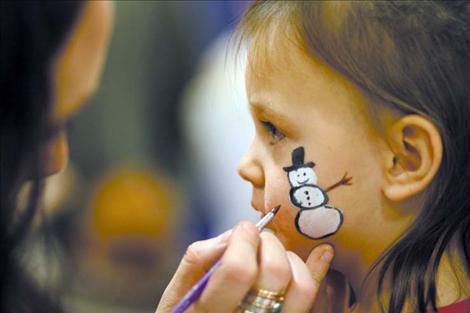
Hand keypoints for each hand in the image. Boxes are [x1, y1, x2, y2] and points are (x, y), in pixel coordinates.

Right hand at [155, 221, 333, 312]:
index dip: (244, 240)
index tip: (243, 230)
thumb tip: (236, 233)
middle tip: (257, 239)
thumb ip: (201, 258)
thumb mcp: (180, 291)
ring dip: (290, 258)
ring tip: (272, 254)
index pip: (239, 269)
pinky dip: (318, 270)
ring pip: (301, 287)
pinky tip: (322, 253)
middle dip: (268, 243)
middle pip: (275, 272)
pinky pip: (312, 300)